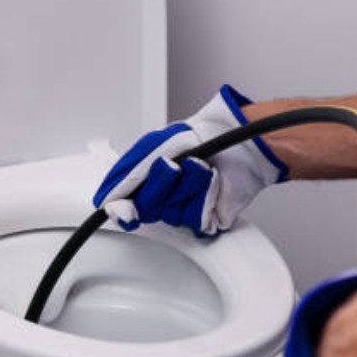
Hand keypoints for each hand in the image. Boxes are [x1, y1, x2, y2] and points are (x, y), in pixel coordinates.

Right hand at [92, 85, 286, 236]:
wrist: (244, 141)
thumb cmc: (205, 137)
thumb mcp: (156, 145)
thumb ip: (129, 174)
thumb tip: (111, 202)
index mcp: (146, 179)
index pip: (122, 203)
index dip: (120, 209)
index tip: (123, 210)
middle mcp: (163, 197)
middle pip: (145, 208)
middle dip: (159, 184)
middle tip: (172, 164)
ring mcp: (184, 209)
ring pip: (170, 213)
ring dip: (186, 185)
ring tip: (200, 167)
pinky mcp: (205, 219)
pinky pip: (194, 218)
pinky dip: (203, 195)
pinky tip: (212, 182)